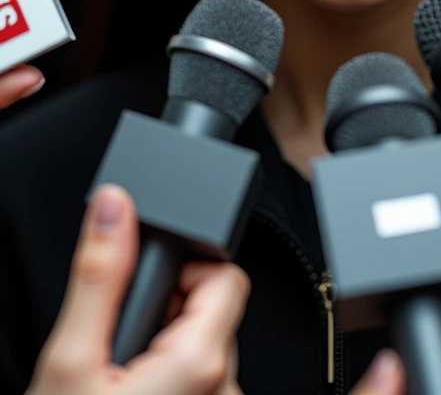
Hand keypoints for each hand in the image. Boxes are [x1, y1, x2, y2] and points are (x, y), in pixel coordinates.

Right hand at [26, 185, 249, 394]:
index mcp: (201, 361)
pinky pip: (202, 390)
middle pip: (213, 314)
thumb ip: (100, 274)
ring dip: (168, 355)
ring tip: (121, 382)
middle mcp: (227, 390)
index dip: (186, 269)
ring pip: (206, 355)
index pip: (227, 275)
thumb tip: (116, 206)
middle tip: (120, 347)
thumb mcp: (70, 359)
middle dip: (170, 315)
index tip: (149, 290)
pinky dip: (173, 386)